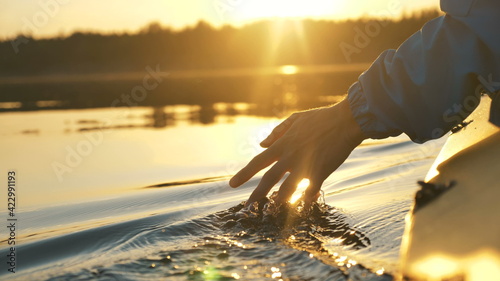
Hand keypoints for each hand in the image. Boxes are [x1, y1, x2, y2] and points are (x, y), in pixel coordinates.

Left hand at [229, 98, 365, 206]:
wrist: (346, 121)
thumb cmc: (321, 118)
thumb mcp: (296, 119)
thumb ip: (277, 132)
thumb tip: (261, 144)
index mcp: (283, 144)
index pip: (258, 161)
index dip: (244, 174)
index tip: (232, 184)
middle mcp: (290, 156)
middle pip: (268, 179)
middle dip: (256, 195)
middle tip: (247, 207)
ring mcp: (305, 166)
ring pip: (287, 190)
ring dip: (279, 201)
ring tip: (272, 211)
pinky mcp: (320, 173)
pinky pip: (309, 192)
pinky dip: (305, 199)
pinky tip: (302, 206)